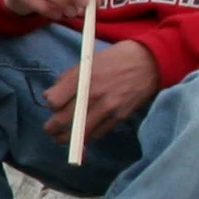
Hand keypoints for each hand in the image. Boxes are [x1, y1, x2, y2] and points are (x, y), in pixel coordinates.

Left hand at [43, 41, 158, 142]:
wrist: (149, 62)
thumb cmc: (115, 59)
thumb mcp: (87, 62)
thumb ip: (66, 80)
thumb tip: (49, 98)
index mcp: (82, 78)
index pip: (53, 102)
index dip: (51, 106)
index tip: (54, 106)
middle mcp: (93, 94)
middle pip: (61, 121)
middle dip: (52, 129)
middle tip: (51, 130)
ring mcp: (107, 108)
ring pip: (79, 134)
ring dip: (67, 138)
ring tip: (62, 137)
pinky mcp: (120, 117)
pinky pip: (97, 134)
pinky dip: (88, 135)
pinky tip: (85, 132)